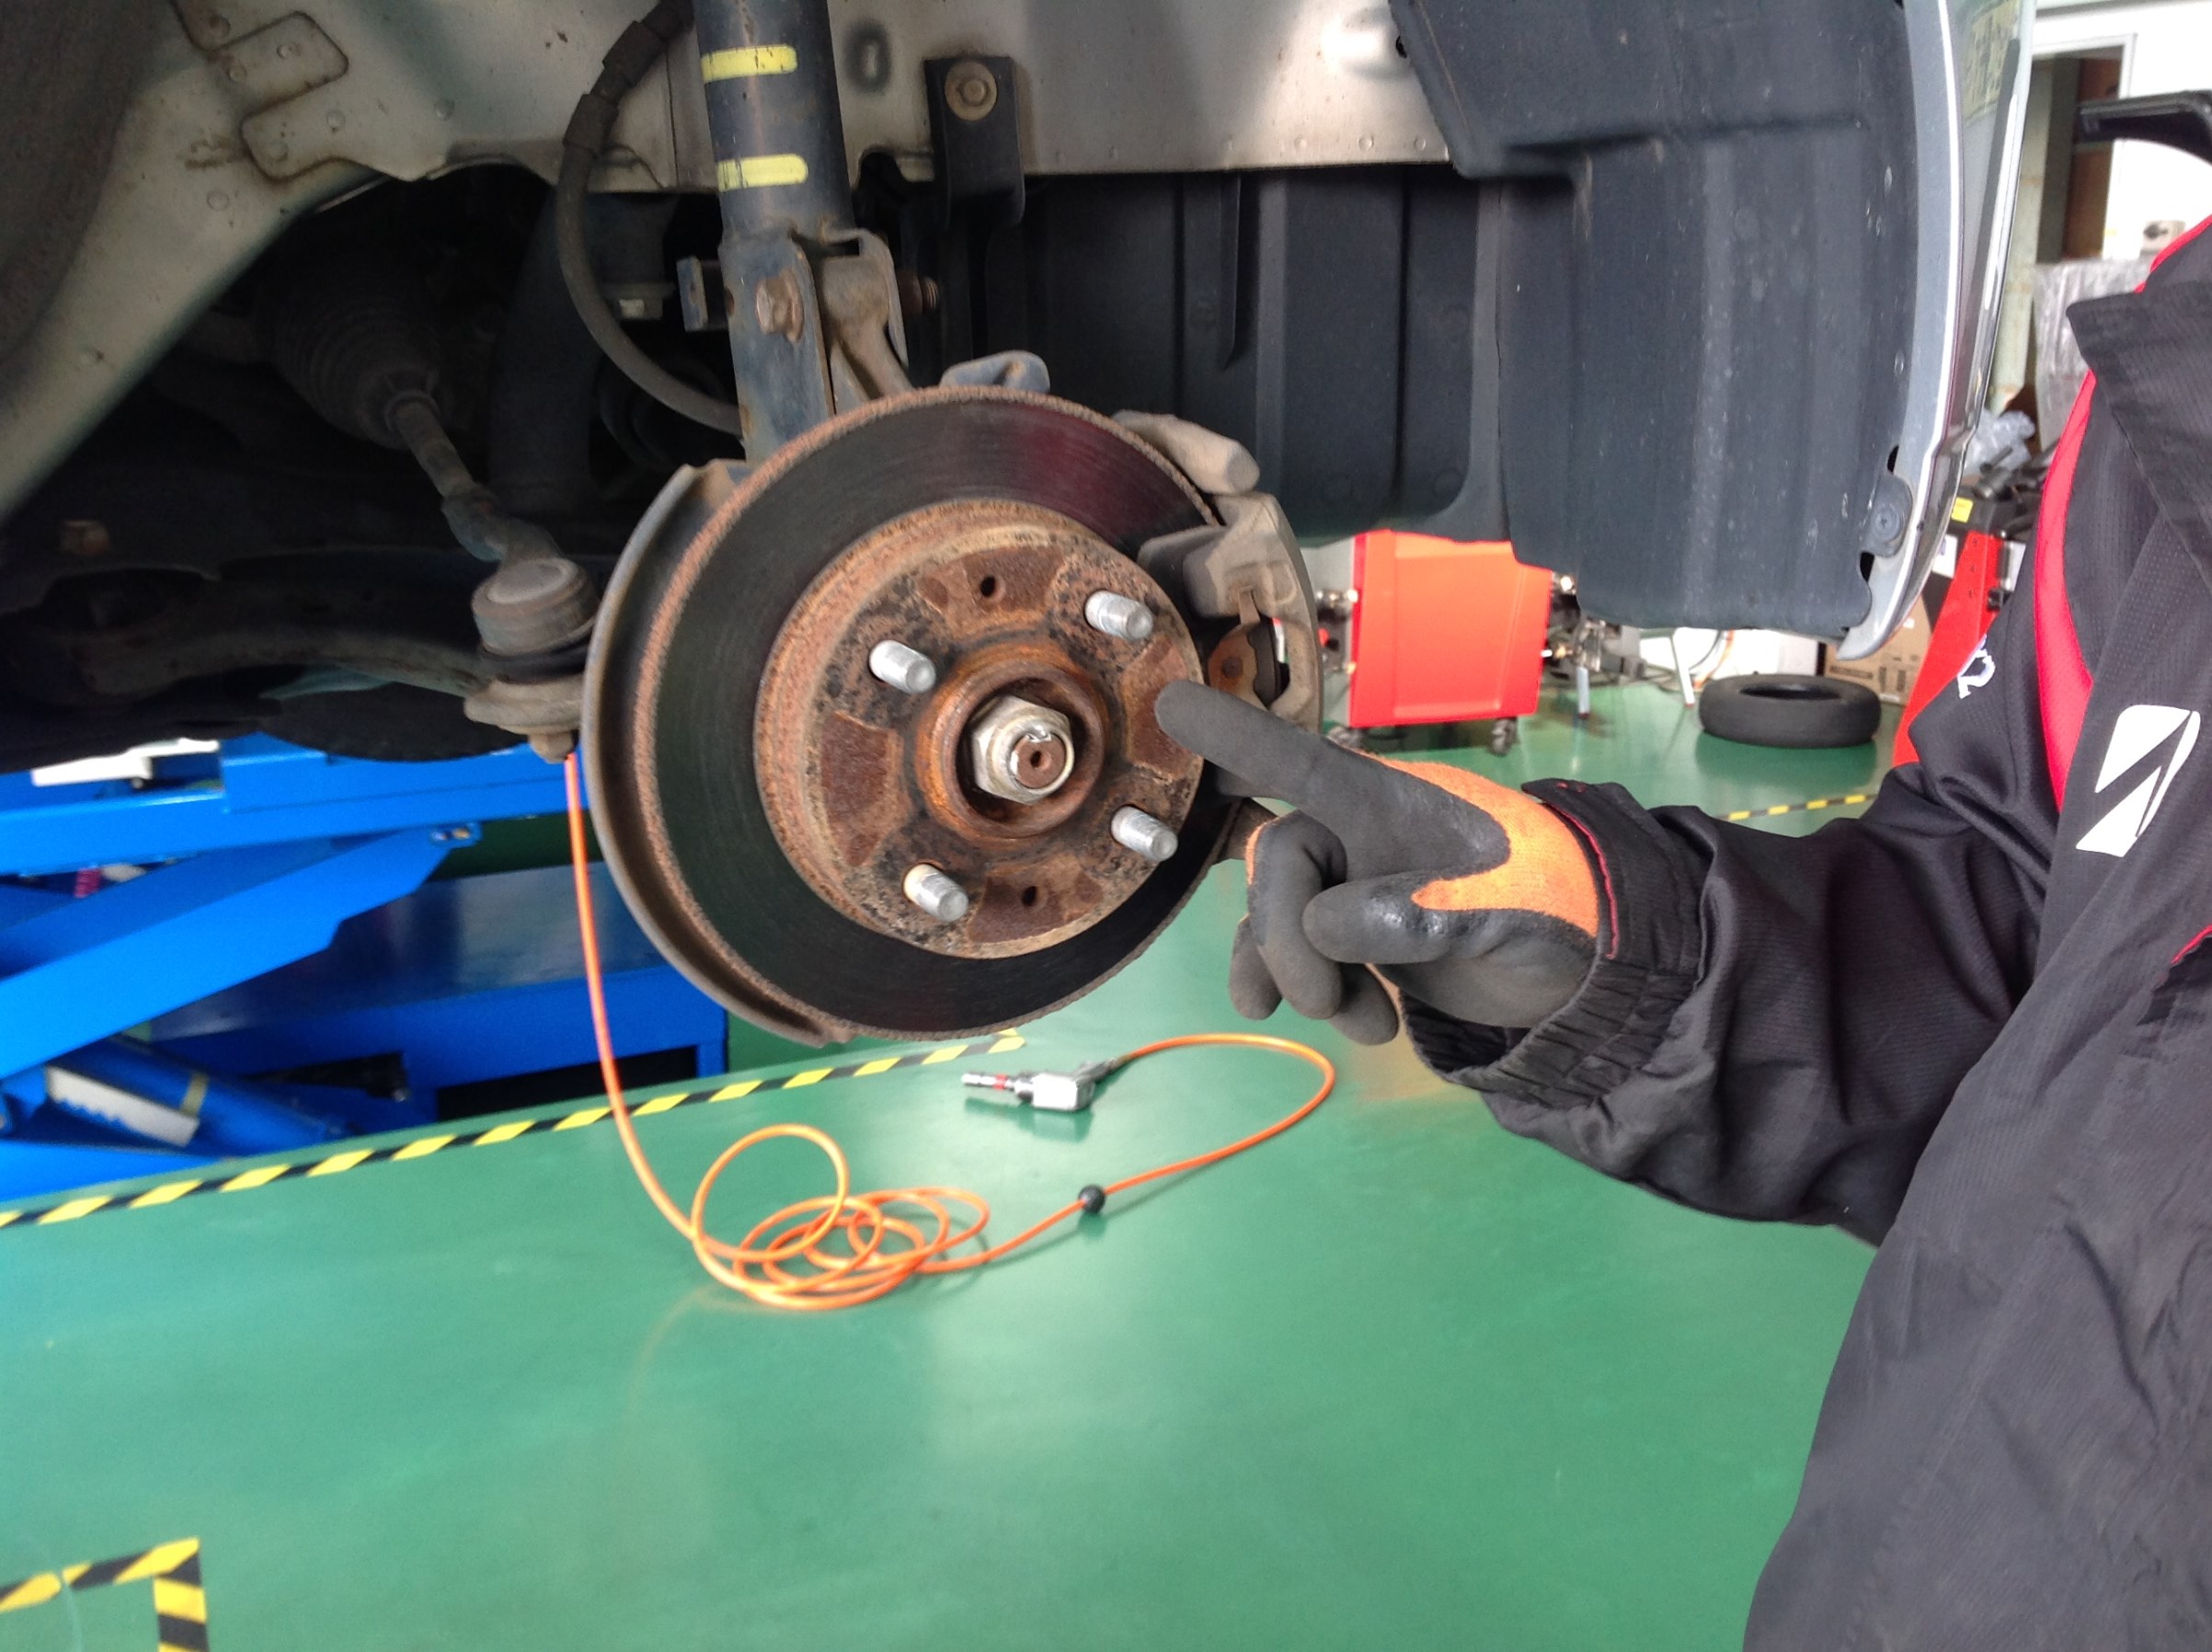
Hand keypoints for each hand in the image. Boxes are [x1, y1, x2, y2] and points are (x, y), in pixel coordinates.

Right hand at [1154, 683, 1599, 1043]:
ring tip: (1362, 1025)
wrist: (1592, 968)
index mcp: (1391, 803)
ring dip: (1298, 977)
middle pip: (1276, 863)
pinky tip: (1363, 1027)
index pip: (1301, 763)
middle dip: (1285, 938)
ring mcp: (1355, 886)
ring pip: (1278, 919)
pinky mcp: (1358, 938)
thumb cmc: (1556, 906)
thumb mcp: (1499, 906)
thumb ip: (1418, 910)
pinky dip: (1314, 995)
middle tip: (1323, 1003)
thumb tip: (1329, 925)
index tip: (1172, 703)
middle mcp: (1359, 834)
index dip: (1235, 737)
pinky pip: (1297, 958)